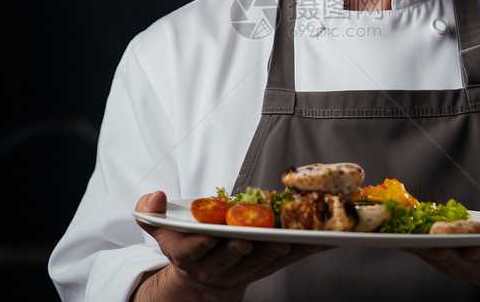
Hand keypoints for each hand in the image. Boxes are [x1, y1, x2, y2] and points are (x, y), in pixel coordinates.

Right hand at [133, 191, 327, 301]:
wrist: (201, 282)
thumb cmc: (185, 246)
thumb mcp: (160, 231)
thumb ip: (150, 213)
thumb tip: (154, 196)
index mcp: (192, 255)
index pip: (198, 251)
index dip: (206, 244)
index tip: (216, 236)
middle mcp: (219, 266)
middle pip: (237, 257)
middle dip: (250, 247)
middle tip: (262, 237)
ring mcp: (245, 268)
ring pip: (268, 259)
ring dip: (288, 246)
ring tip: (307, 232)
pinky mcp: (268, 267)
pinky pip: (290, 259)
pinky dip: (310, 249)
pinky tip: (330, 239)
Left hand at [404, 199, 479, 301]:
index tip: (468, 245)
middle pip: (461, 263)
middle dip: (440, 250)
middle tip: (420, 236)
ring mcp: (474, 272)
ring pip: (445, 263)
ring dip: (423, 250)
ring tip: (400, 234)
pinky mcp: (462, 266)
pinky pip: (438, 259)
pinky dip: (421, 248)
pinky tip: (403, 235)